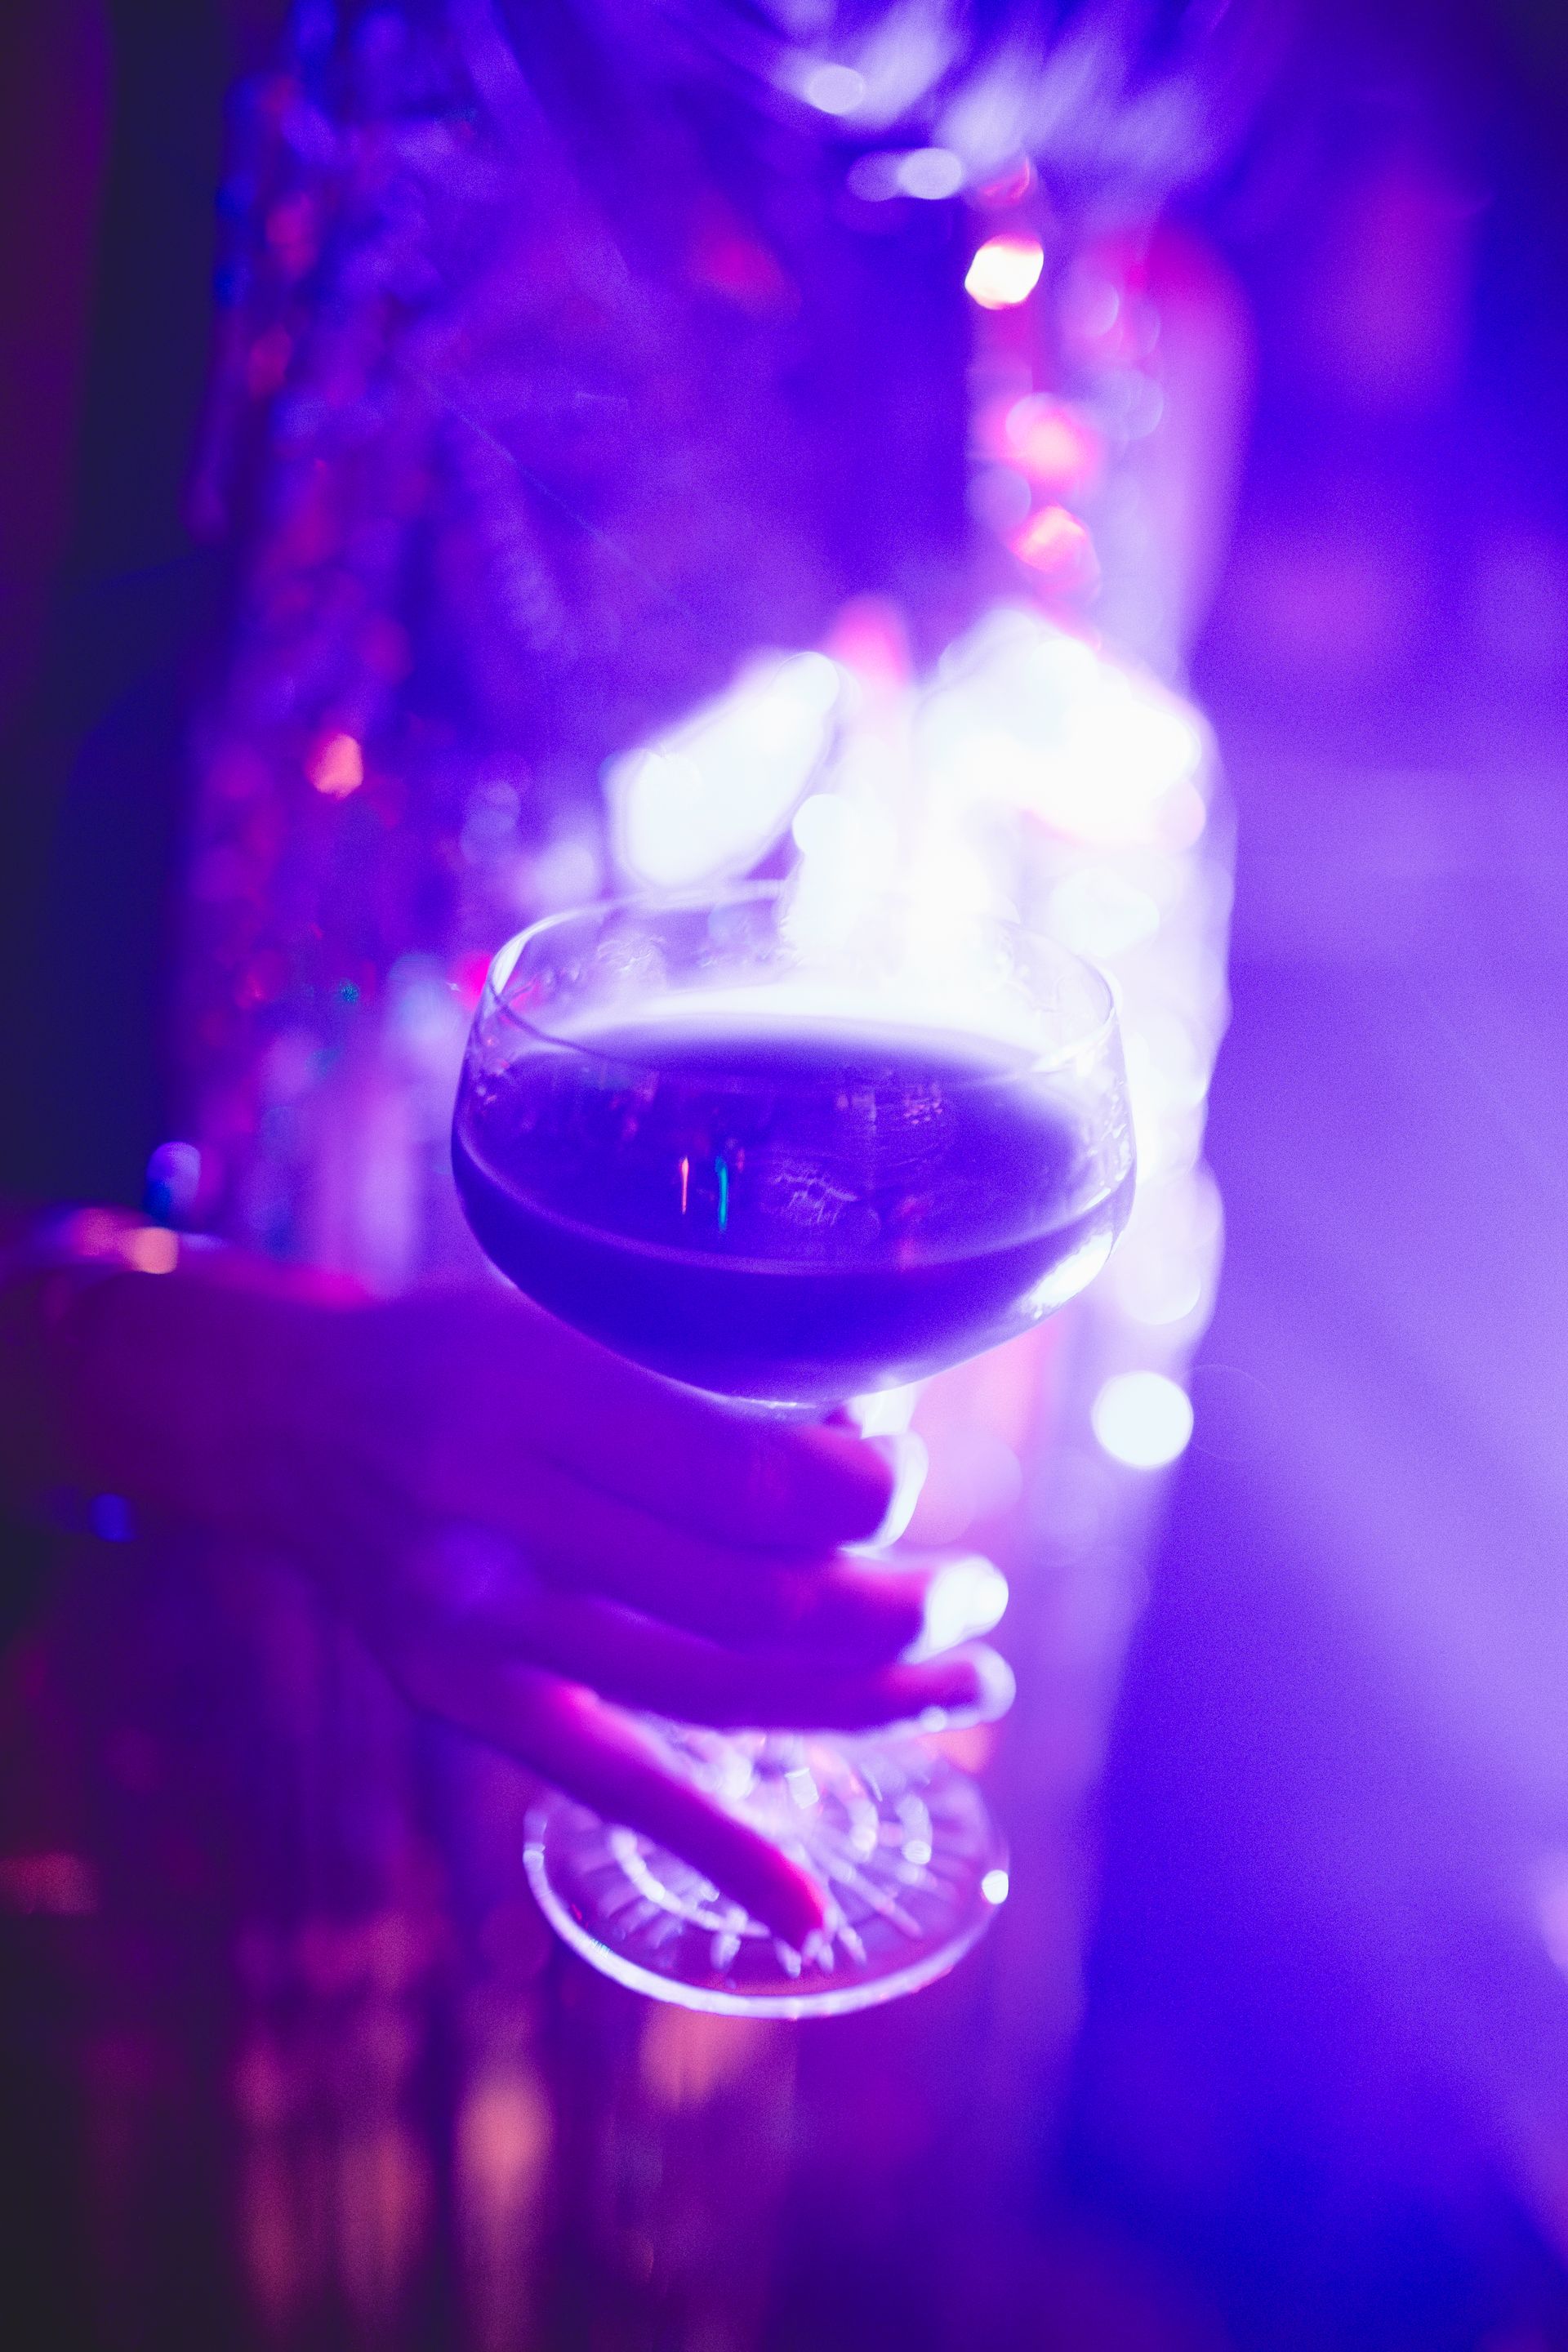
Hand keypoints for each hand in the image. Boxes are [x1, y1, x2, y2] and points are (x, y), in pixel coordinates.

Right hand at [44, 1256, 1007, 1942]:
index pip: (748, 1478)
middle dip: (896, 1608)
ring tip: (966, 1687)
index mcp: (538, 1387)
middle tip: (977, 1597)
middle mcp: (502, 1514)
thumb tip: (876, 1449)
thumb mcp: (571, 1316)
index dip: (867, 1496)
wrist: (292, 1421)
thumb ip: (706, 1387)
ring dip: (862, 1705)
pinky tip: (807, 1908)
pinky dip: (712, 1848)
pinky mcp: (464, 1700)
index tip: (910, 1477)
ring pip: (709, 1691)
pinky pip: (603, 1781)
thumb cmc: (459, 1352)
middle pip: (748, 1598)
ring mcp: (479, 1626)